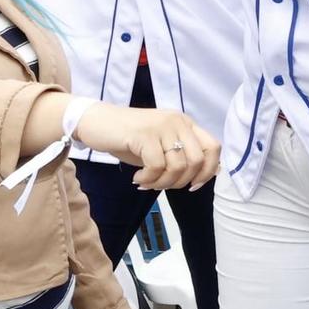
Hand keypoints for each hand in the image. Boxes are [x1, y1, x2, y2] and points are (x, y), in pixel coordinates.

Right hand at [74, 105, 219, 189]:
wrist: (95, 122)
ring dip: (162, 183)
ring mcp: (162, 126)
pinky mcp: (144, 134)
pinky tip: (137, 179)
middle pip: (197, 161)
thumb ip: (180, 157)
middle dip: (181, 181)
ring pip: (177, 167)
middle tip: (162, 185)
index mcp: (185, 124)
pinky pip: (156, 167)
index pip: (213, 147)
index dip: (208, 171)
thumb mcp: (159, 148)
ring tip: (147, 182)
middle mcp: (178, 122)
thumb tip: (206, 176)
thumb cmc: (128, 138)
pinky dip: (148, 179)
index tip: (193, 186)